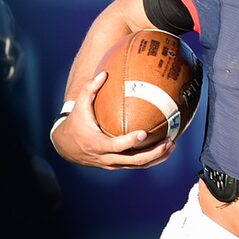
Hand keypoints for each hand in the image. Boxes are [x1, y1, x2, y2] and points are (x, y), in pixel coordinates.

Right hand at [50, 72, 175, 169]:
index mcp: (97, 144)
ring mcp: (112, 164)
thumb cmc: (76, 123)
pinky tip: (164, 148)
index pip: (116, 146)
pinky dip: (151, 159)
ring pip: (137, 165)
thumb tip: (104, 73)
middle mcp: (106, 158)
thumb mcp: (80, 106)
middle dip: (153, 153)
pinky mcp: (117, 165)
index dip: (130, 141)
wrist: (66, 147)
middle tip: (168, 141)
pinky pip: (136, 165)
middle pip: (133, 160)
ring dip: (156, 157)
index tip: (144, 133)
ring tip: (172, 146)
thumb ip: (90, 89)